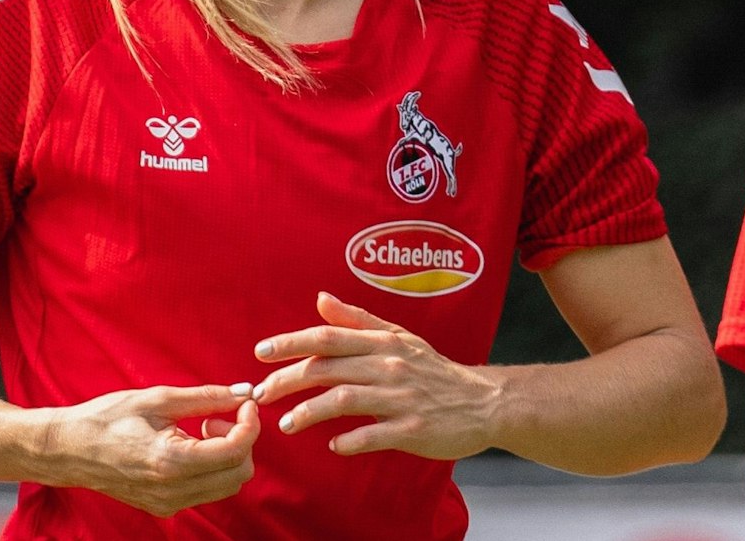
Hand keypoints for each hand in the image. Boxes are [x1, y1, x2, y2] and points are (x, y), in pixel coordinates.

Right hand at [41, 383, 259, 517]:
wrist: (68, 450)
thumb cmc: (107, 419)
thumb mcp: (158, 399)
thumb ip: (206, 396)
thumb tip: (244, 392)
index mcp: (171, 461)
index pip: (236, 451)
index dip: (250, 423)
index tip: (244, 402)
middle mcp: (173, 490)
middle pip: (239, 473)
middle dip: (241, 440)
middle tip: (215, 416)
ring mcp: (169, 503)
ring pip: (227, 485)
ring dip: (227, 455)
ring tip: (200, 429)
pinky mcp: (164, 507)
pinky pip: (206, 491)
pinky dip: (212, 467)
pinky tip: (188, 445)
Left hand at [251, 292, 502, 458]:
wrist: (483, 402)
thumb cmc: (433, 371)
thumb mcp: (399, 338)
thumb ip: (357, 320)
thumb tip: (321, 299)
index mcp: (383, 342)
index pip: (328, 337)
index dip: (292, 343)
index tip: (261, 352)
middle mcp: (390, 365)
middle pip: (328, 368)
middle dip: (288, 380)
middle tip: (260, 395)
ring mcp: (401, 398)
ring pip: (344, 399)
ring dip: (309, 412)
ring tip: (286, 424)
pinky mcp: (413, 429)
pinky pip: (373, 434)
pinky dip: (349, 441)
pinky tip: (333, 445)